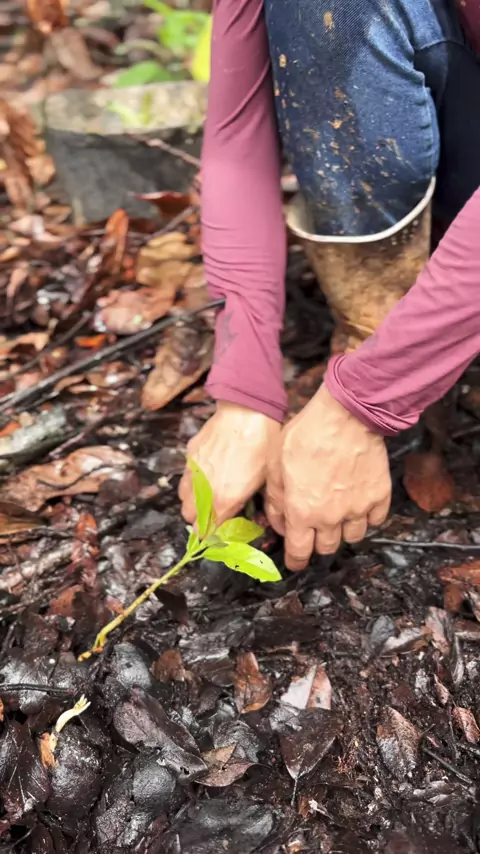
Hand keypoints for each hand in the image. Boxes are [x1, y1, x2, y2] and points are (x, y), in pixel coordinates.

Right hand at [179, 402, 280, 525]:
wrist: (247, 413)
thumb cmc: (262, 447)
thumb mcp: (263, 480)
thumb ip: (247, 501)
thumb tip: (243, 511)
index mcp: (224, 501)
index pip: (207, 530)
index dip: (210, 534)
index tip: (215, 533)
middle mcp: (204, 490)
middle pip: (189, 516)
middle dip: (198, 519)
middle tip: (211, 514)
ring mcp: (193, 471)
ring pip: (182, 497)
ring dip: (191, 501)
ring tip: (206, 495)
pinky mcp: (190, 454)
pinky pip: (185, 475)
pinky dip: (191, 479)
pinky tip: (206, 472)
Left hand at [265, 384, 390, 569]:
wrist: (346, 416)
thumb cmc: (306, 435)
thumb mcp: (275, 465)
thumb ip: (275, 499)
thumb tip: (279, 523)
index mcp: (302, 512)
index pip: (300, 552)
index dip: (296, 561)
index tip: (296, 561)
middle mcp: (331, 518)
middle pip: (327, 548)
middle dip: (318, 542)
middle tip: (315, 528)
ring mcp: (358, 509)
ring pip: (352, 537)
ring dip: (343, 531)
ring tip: (338, 514)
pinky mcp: (379, 496)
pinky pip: (375, 520)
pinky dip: (366, 517)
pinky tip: (358, 503)